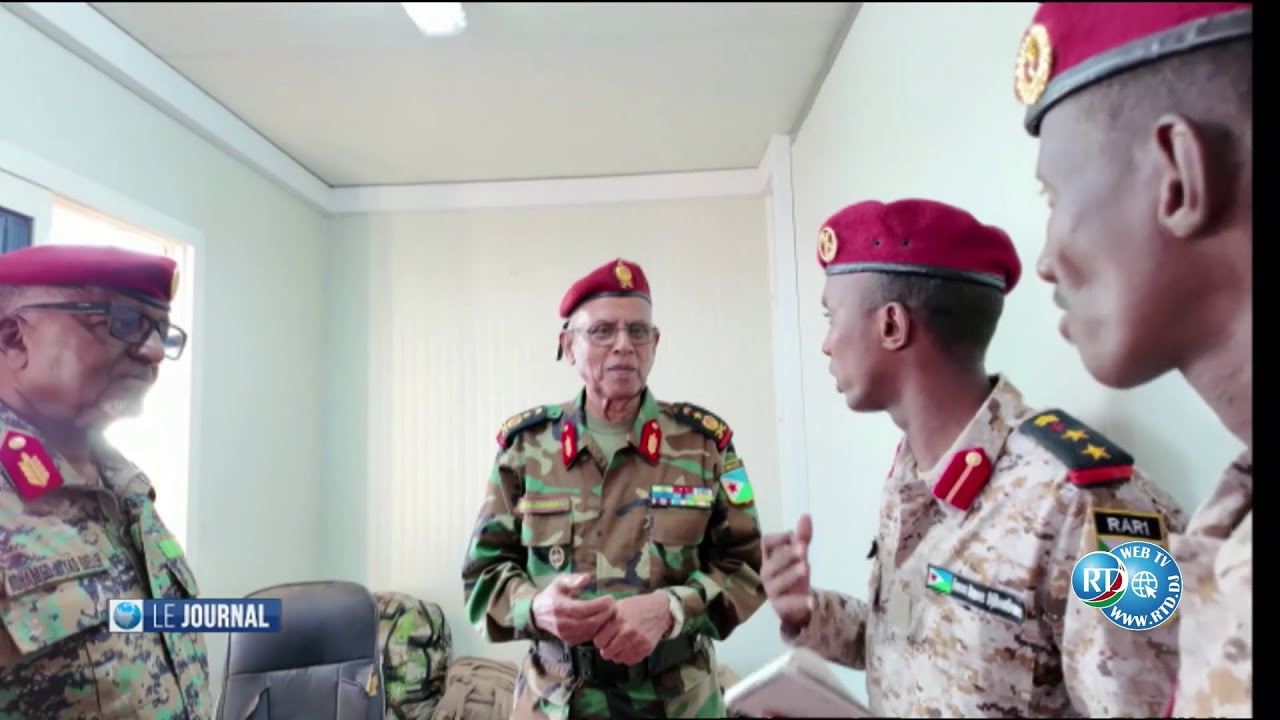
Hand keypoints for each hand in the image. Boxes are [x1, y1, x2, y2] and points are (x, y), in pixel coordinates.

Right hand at [532, 574, 616, 645]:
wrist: (538, 614)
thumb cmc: (552, 595)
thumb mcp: (559, 582)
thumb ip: (572, 580)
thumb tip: (587, 577)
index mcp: (559, 607)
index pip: (583, 609)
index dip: (599, 605)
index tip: (610, 598)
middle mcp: (562, 623)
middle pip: (590, 622)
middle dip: (605, 614)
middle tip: (614, 605)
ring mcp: (566, 634)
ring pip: (591, 632)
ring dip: (604, 623)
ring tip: (612, 612)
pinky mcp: (570, 641)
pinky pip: (588, 637)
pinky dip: (598, 629)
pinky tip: (604, 620)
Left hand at [591, 591, 671, 664]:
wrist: (659, 609)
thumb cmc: (637, 606)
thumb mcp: (619, 606)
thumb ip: (606, 619)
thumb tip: (593, 631)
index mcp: (617, 620)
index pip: (598, 641)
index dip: (600, 641)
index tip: (603, 638)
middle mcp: (627, 632)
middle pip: (606, 653)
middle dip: (607, 649)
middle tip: (611, 644)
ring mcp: (637, 642)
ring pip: (618, 659)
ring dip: (617, 654)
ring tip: (621, 646)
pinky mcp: (646, 649)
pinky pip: (630, 661)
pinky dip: (628, 657)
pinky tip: (630, 648)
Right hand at [761, 513, 814, 629]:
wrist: (798, 604)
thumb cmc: (794, 574)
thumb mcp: (800, 556)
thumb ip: (803, 538)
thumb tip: (806, 515)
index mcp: (770, 557)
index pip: (766, 544)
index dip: (777, 538)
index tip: (792, 535)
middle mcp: (767, 572)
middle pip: (771, 563)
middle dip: (786, 555)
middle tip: (804, 549)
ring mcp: (772, 590)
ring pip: (776, 582)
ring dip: (791, 574)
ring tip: (806, 567)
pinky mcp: (780, 607)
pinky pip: (786, 604)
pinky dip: (799, 602)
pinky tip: (812, 601)